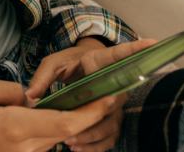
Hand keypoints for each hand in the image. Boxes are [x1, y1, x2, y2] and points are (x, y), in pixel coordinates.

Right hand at [0, 77, 120, 151]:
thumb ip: (10, 90)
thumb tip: (31, 96)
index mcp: (14, 128)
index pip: (65, 123)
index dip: (92, 112)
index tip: (110, 97)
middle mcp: (22, 148)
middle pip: (66, 132)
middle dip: (88, 113)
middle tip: (107, 91)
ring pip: (53, 138)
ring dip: (70, 121)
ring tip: (85, 97)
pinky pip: (40, 143)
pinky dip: (52, 129)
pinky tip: (54, 112)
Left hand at [26, 38, 158, 151]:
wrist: (80, 71)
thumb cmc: (69, 63)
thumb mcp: (53, 63)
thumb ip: (43, 77)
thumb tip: (31, 96)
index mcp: (101, 61)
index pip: (121, 54)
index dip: (136, 48)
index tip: (152, 42)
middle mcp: (115, 83)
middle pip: (112, 102)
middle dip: (94, 117)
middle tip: (71, 129)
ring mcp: (115, 102)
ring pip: (111, 124)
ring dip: (92, 136)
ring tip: (70, 143)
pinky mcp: (112, 118)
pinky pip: (110, 136)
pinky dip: (96, 146)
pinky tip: (79, 149)